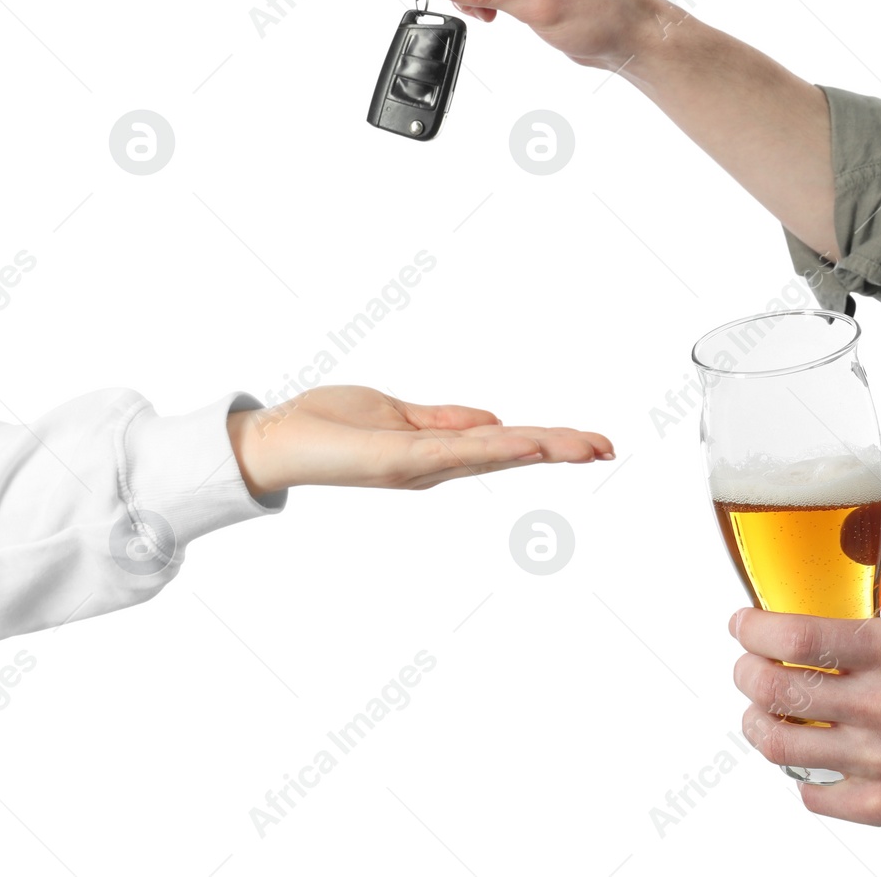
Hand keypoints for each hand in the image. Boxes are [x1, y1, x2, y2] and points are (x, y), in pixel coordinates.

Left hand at [226, 385, 612, 496]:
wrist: (271, 441)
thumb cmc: (327, 426)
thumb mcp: (398, 413)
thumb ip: (446, 420)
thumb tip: (495, 422)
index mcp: (440, 451)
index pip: (508, 442)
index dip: (551, 442)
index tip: (594, 443)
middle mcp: (437, 465)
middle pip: (512, 452)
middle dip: (562, 450)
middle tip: (608, 448)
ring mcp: (420, 466)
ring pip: (494, 453)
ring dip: (542, 449)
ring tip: (585, 447)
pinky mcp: (396, 461)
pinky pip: (454, 453)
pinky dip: (493, 450)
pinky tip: (526, 446)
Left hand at [730, 553, 880, 829]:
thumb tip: (838, 537)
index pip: (797, 636)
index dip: (753, 629)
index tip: (741, 623)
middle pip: (776, 689)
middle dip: (745, 672)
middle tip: (747, 665)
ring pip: (780, 744)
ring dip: (756, 722)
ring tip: (760, 710)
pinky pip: (810, 793)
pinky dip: (797, 772)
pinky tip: (805, 753)